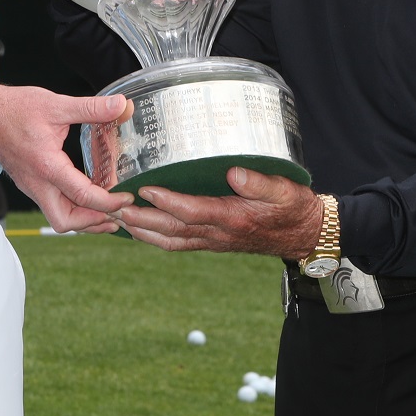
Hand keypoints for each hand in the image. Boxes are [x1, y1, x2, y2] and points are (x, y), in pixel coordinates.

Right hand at [0, 86, 131, 232]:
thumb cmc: (12, 109)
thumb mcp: (56, 104)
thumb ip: (91, 107)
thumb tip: (122, 105)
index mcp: (47, 167)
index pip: (83, 196)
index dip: (110, 202)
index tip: (128, 198)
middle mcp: (37, 183)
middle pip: (66, 221)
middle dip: (93, 223)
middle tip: (117, 212)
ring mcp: (31, 186)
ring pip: (58, 216)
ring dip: (83, 218)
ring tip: (107, 211)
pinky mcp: (29, 183)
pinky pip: (52, 205)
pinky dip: (72, 207)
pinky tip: (87, 195)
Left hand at [118, 167, 323, 255]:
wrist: (301, 235)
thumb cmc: (292, 208)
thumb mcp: (283, 190)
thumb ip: (259, 181)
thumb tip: (234, 172)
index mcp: (232, 218)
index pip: (194, 212)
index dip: (168, 202)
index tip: (146, 189)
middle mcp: (218, 233)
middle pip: (172, 230)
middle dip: (141, 220)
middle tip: (114, 207)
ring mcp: (212, 241)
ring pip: (170, 240)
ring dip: (142, 230)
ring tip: (116, 218)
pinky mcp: (211, 242)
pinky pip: (178, 243)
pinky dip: (155, 237)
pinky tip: (140, 227)